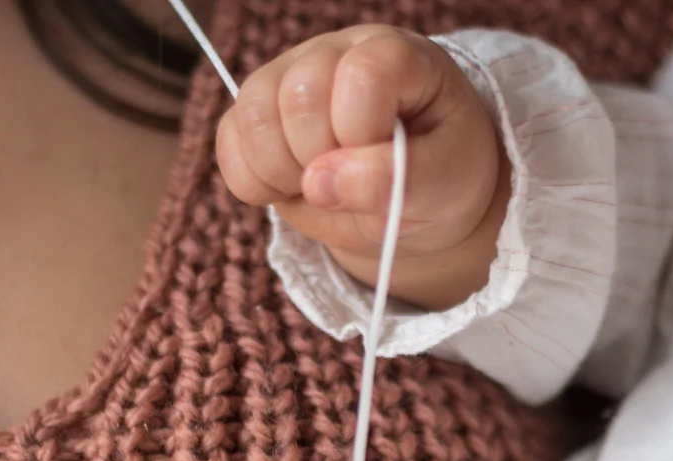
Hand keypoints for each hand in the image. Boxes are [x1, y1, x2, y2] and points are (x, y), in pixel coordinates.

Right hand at [216, 25, 508, 310]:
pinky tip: (291, 190)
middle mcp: (333, 53)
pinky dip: (253, 183)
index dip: (365, 136)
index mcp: (394, 55)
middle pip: (298, 99)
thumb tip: (319, 183)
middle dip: (326, 161)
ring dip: (285, 173)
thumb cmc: (441, 176)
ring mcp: (287, 78)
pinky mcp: (257, 116)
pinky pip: (229, 145)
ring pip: (253, 117)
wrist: (418, 196)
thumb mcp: (444, 183)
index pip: (360, 78)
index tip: (387, 164)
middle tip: (356, 183)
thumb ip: (396, 181)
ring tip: (323, 189)